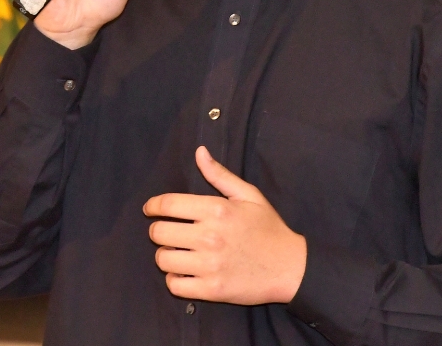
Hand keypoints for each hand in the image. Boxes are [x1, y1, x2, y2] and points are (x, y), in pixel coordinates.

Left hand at [143, 146, 306, 305]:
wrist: (291, 267)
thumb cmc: (268, 228)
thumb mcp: (249, 195)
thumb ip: (220, 174)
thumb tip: (199, 152)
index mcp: (217, 210)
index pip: (168, 205)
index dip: (153, 206)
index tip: (150, 209)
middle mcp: (210, 236)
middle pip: (160, 232)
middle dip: (158, 230)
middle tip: (166, 232)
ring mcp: (210, 265)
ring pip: (163, 259)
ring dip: (165, 255)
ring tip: (176, 252)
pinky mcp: (211, 289)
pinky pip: (174, 285)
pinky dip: (174, 279)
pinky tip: (184, 272)